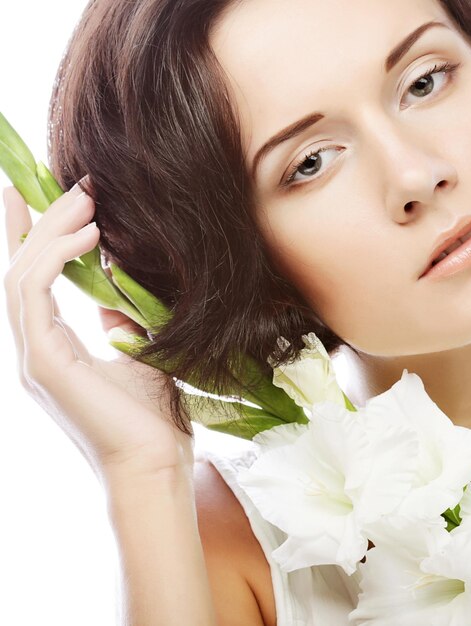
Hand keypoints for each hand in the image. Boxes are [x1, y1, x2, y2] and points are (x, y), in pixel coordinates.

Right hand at [2, 183, 193, 487]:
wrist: (155, 466)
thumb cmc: (150, 419)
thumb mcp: (136, 353)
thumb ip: (118, 319)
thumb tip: (112, 284)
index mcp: (53, 350)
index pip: (29, 281)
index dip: (26, 235)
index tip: (32, 194)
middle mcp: (34, 351)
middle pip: (21, 270)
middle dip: (44, 222)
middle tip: (76, 186)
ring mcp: (32, 358)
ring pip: (21, 275)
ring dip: (51, 230)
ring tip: (86, 198)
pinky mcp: (43, 363)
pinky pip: (35, 293)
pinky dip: (55, 257)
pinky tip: (89, 233)